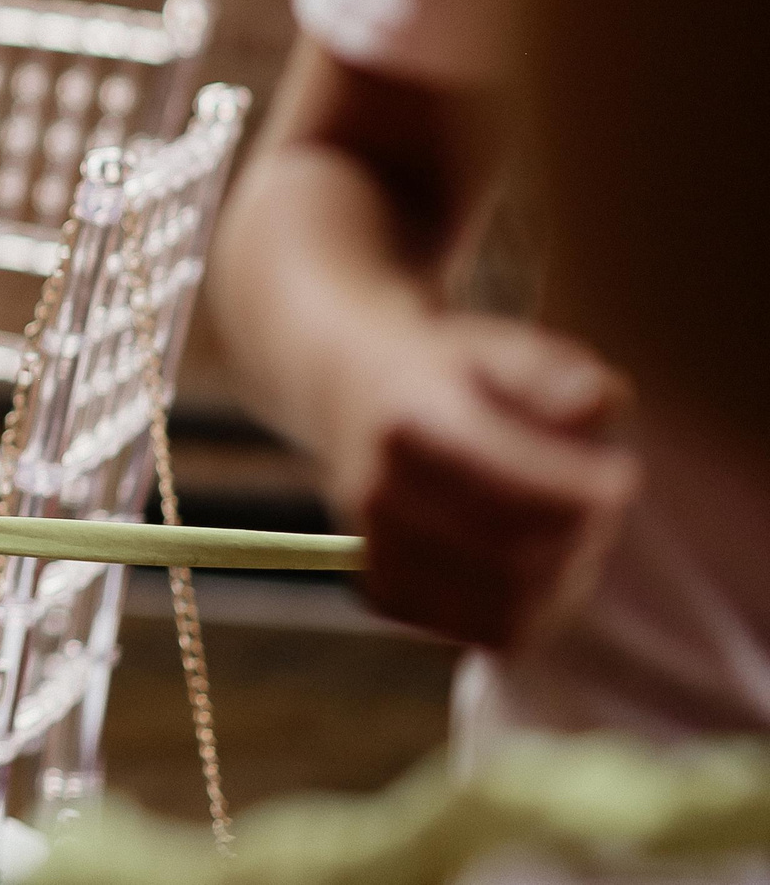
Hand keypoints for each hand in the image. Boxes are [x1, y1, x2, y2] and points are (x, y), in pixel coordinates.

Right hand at [322, 312, 637, 647]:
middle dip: (579, 535)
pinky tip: (536, 572)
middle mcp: (380, 487)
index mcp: (412, 419)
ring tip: (574, 540)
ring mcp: (375, 544)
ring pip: (499, 601)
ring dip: (560, 581)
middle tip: (601, 508)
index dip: (583, 489)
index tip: (625, 475)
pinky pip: (475, 630)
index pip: (512, 479)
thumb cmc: (449, 369)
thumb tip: (590, 403)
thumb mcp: (499, 345)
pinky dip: (522, 613)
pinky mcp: (382, 588)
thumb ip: (553, 372)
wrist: (350, 386)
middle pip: (511, 547)